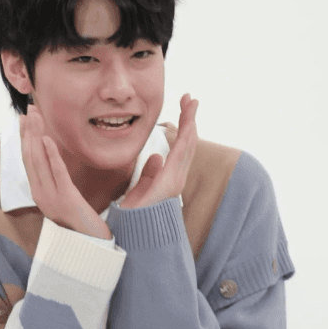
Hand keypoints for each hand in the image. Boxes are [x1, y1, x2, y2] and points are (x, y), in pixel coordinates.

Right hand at [20, 105, 111, 239]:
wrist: (92, 247)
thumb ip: (58, 180)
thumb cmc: (81, 223)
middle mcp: (40, 195)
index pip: (28, 160)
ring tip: (36, 117)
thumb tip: (53, 161)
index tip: (24, 118)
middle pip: (30, 157)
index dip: (25, 138)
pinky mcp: (66, 199)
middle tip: (29, 109)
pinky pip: (57, 173)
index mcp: (39, 193)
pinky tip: (49, 139)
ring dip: (37, 136)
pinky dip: (51, 155)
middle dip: (29, 131)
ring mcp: (51, 198)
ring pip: (39, 162)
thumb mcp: (65, 198)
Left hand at [118, 93, 198, 208]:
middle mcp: (177, 176)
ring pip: (188, 144)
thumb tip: (155, 157)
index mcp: (171, 176)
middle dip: (190, 118)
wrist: (136, 230)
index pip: (181, 146)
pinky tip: (188, 123)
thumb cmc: (139, 213)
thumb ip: (150, 172)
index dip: (183, 126)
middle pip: (188, 141)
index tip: (183, 108)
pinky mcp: (171, 181)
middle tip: (190, 98)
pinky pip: (181, 155)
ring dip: (190, 121)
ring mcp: (177, 178)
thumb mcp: (142, 188)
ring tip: (191, 102)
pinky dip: (185, 137)